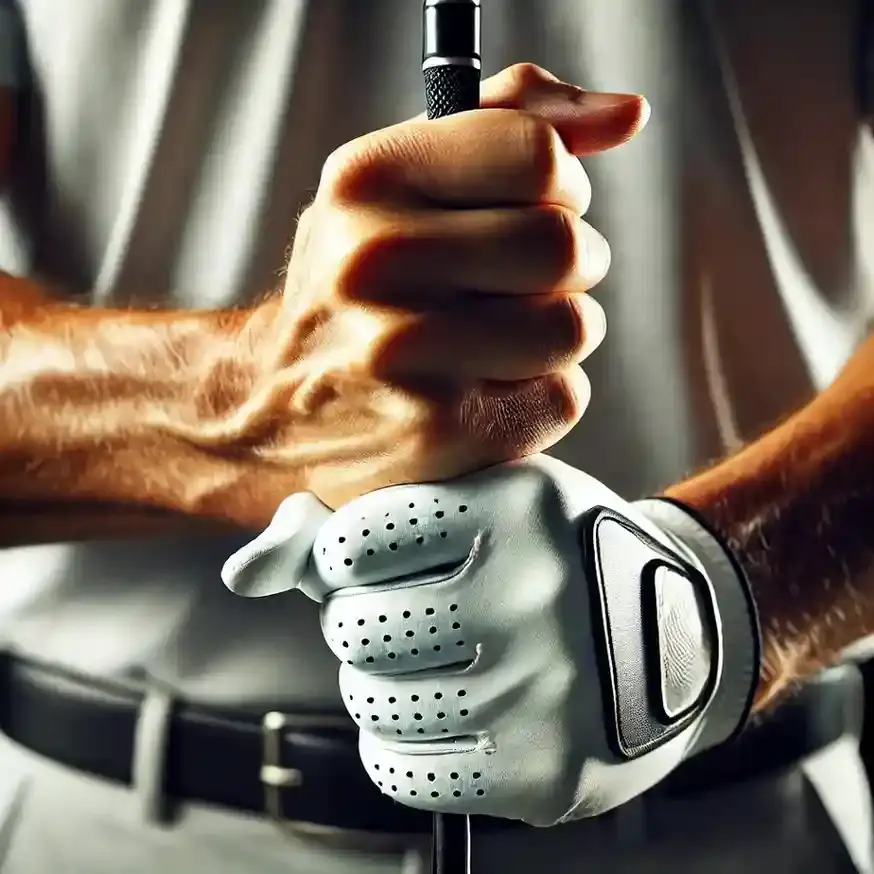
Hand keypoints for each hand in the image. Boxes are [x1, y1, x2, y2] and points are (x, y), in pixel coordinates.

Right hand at [188, 65, 648, 510]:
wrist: (276, 405)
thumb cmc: (355, 285)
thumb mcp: (398, 181)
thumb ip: (509, 122)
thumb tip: (627, 113)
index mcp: (366, 181)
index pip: (534, 153)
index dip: (559, 184)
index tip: (533, 206)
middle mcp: (375, 264)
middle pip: (564, 245)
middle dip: (566, 265)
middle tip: (522, 282)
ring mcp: (405, 354)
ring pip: (575, 326)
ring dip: (555, 333)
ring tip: (499, 339)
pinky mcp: (439, 430)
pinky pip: (563, 397)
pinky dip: (540, 394)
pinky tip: (484, 391)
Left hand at [222, 456, 758, 823]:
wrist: (687, 635)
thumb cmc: (558, 556)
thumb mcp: (490, 502)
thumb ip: (360, 524)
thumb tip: (243, 572)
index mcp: (513, 512)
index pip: (355, 538)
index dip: (345, 554)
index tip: (366, 560)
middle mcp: (530, 597)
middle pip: (353, 625)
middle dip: (360, 621)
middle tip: (405, 614)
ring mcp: (538, 692)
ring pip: (371, 699)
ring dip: (378, 681)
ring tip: (428, 663)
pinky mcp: (543, 774)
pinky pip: (403, 768)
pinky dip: (399, 740)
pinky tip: (441, 713)